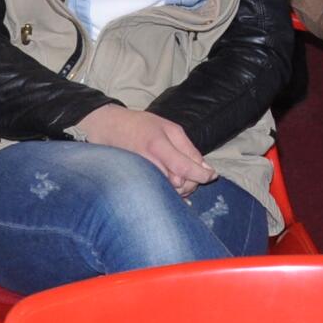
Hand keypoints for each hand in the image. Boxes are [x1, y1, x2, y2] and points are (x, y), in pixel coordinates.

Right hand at [73, 104, 213, 193]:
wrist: (109, 130)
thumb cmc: (141, 126)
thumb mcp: (170, 128)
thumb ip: (189, 149)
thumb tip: (206, 169)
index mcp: (157, 147)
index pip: (184, 169)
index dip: (202, 176)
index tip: (212, 175)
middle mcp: (148, 165)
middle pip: (180, 185)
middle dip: (193, 181)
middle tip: (194, 171)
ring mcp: (141, 177)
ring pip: (171, 193)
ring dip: (182, 188)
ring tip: (180, 174)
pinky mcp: (137, 185)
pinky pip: (160, 196)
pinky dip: (172, 193)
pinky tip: (174, 185)